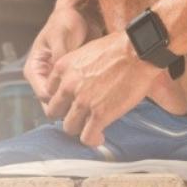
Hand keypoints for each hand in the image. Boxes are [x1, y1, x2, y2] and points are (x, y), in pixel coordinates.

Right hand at [24, 7, 92, 110]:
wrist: (81, 15)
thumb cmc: (66, 21)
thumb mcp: (60, 35)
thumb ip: (60, 56)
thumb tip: (62, 77)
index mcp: (35, 69)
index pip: (43, 95)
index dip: (60, 101)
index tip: (79, 100)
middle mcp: (44, 79)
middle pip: (52, 104)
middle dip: (69, 107)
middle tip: (89, 106)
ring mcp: (57, 82)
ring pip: (65, 104)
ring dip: (77, 104)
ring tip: (95, 101)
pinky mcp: (70, 81)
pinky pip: (75, 97)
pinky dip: (84, 98)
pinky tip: (98, 96)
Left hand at [45, 32, 163, 145]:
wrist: (137, 52)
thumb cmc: (119, 47)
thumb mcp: (86, 50)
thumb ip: (77, 67)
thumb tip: (82, 78)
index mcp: (63, 68)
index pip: (48, 92)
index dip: (60, 99)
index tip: (69, 102)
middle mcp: (68, 86)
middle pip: (54, 112)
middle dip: (66, 114)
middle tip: (79, 115)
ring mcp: (83, 102)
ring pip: (69, 127)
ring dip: (79, 129)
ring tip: (90, 127)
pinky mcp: (99, 115)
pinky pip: (87, 137)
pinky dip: (93, 139)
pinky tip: (99, 137)